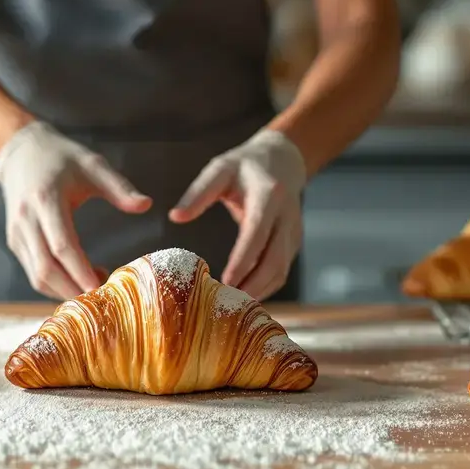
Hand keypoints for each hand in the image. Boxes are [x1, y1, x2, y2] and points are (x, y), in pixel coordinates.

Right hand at [0, 121, 151, 299]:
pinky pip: (33, 272)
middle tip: (104, 297)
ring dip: (65, 291)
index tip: (104, 286)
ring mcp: (17, 234)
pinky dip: (56, 284)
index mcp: (46, 200)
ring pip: (37, 276)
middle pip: (46, 270)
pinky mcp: (15, 242)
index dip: (82, 271)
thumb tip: (146, 205)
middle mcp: (26, 221)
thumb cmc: (61, 158)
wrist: (20, 153)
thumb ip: (119, 187)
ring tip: (95, 287)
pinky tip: (79, 280)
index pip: (62, 246)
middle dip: (74, 290)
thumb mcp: (92, 164)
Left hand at [168, 129, 306, 300]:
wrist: (284, 160)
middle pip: (274, 260)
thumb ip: (199, 192)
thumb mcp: (221, 168)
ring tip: (232, 308)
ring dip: (259, 291)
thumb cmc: (246, 165)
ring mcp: (294, 232)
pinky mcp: (293, 243)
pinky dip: (264, 287)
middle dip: (252, 285)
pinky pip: (281, 271)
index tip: (225, 281)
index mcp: (269, 195)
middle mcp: (287, 216)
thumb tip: (175, 217)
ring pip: (281, 270)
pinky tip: (244, 298)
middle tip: (226, 305)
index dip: (243, 260)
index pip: (257, 233)